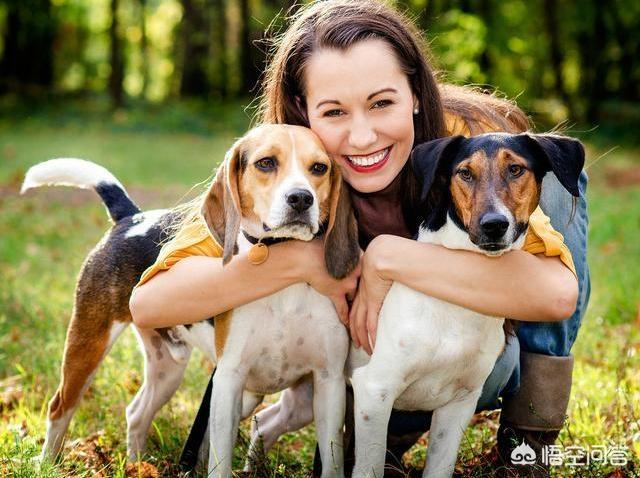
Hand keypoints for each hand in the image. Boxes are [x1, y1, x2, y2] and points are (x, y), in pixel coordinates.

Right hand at [298, 238, 360, 323]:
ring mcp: (347, 283)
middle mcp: (356, 271)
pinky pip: (343, 307)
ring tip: (358, 312)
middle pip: (363, 284)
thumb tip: (353, 249)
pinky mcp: (336, 293)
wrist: (305, 258)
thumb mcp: (338, 245)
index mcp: (358, 257)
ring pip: (355, 296)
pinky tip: (347, 322)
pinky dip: (345, 315)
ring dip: (354, 302)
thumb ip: (349, 249)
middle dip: (364, 292)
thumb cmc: (318, 248)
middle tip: (367, 298)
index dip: (367, 277)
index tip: (371, 282)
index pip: (367, 270)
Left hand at [348, 236, 393, 354]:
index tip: (355, 329)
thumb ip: (383, 275)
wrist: (381, 255)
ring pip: (361, 325)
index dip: (353, 320)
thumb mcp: (380, 268)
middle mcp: (362, 297)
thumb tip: (392, 276)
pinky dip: (372, 336)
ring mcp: (367, 301)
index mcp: (362, 289)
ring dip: (363, 339)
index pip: (355, 308)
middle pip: (354, 319)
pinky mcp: (374, 303)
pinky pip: (371, 324)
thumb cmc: (383, 258)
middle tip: (358, 345)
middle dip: (355, 333)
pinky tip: (374, 345)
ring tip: (367, 350)